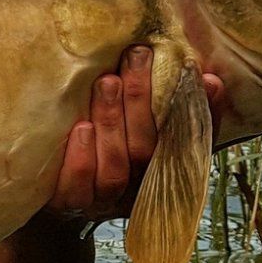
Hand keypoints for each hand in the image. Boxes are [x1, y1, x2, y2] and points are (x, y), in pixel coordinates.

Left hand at [46, 47, 223, 227]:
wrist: (52, 196)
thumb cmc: (100, 147)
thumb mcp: (133, 123)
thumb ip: (169, 103)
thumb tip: (209, 77)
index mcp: (162, 169)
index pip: (190, 144)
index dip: (201, 112)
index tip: (201, 75)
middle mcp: (136, 188)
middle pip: (145, 148)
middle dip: (141, 100)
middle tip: (136, 57)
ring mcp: (103, 200)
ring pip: (115, 168)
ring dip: (112, 122)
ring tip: (107, 82)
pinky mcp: (69, 205)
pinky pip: (78, 188)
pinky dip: (82, 158)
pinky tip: (82, 128)